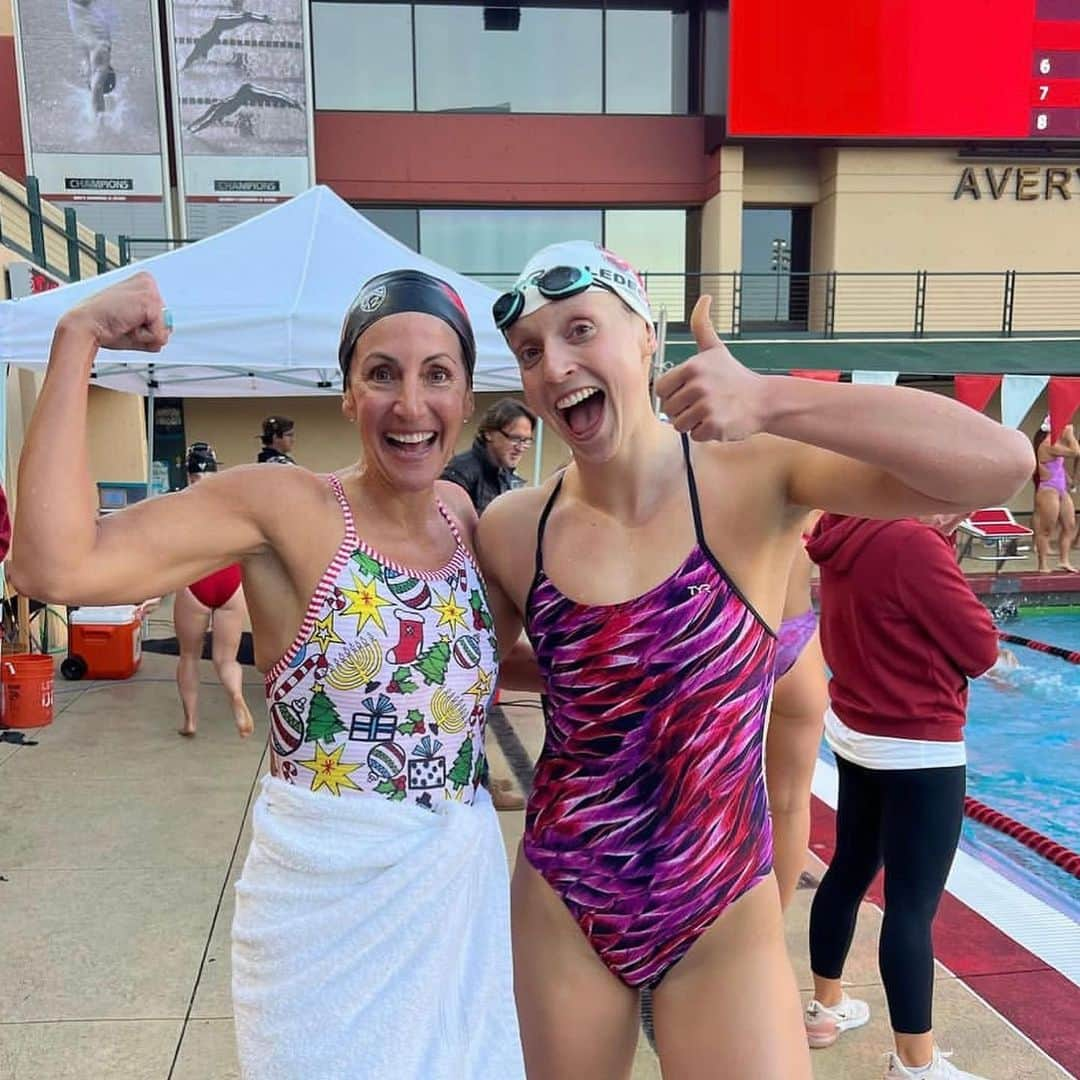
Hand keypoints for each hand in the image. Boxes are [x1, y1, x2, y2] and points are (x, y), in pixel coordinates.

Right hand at [59, 272, 170, 352]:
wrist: (85, 326)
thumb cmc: (103, 325)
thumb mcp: (135, 324)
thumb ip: (156, 327)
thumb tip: (168, 331)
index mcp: (143, 284)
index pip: (163, 316)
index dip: (146, 327)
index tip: (126, 319)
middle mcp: (148, 283)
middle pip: (166, 323)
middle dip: (147, 332)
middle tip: (124, 323)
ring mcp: (150, 291)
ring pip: (164, 330)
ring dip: (145, 336)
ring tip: (125, 324)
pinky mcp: (150, 302)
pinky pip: (159, 335)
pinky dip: (143, 338)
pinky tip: (126, 325)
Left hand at [654, 296, 767, 441]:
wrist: (763, 400)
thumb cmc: (734, 376)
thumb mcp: (715, 349)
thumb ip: (702, 326)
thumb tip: (704, 297)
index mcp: (692, 368)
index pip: (661, 389)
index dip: (672, 394)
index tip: (688, 392)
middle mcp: (698, 386)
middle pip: (669, 409)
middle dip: (683, 410)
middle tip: (704, 403)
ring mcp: (707, 407)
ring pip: (679, 424)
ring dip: (693, 423)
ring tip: (711, 412)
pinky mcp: (715, 426)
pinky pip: (694, 436)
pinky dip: (705, 433)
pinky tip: (719, 421)